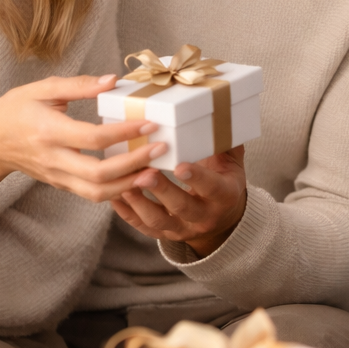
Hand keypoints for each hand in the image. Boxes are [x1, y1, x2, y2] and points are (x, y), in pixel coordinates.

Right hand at [0, 74, 161, 213]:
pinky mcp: (61, 185)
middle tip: (160, 150)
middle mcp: (53, 159)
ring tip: (155, 172)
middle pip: (99, 174)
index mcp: (48, 131)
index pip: (93, 138)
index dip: (124, 133)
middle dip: (134, 164)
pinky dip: (117, 191)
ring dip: (129, 186)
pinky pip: (92, 195)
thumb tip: (113, 80)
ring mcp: (57, 176)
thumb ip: (79, 85)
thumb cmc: (14, 110)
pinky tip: (136, 177)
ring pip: (97, 193)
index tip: (150, 124)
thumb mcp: (42, 88)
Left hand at [111, 145, 248, 256]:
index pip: (212, 188)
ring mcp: (183, 228)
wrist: (221, 217)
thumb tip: (220, 114)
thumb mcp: (232, 163)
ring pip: (159, 220)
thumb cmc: (224, 181)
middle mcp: (205, 216)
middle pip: (182, 207)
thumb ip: (226, 143)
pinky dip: (128, 213)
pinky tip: (116, 197)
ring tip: (125, 185)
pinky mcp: (165, 233)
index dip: (197, 178)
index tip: (179, 166)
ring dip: (141, 204)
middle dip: (162, 190)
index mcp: (225, 196)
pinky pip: (144, 226)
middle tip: (144, 173)